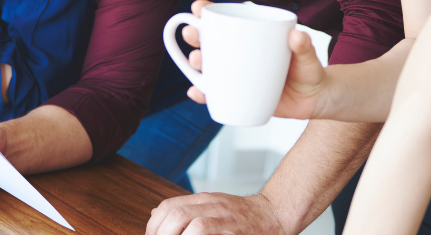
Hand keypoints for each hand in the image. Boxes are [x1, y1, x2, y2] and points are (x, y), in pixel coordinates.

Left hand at [146, 192, 288, 234]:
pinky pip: (210, 234)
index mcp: (204, 199)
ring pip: (195, 226)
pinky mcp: (237, 232)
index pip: (168, 207)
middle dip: (162, 234)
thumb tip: (154, 216)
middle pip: (176, 215)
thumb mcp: (212, 205)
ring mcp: (226, 220)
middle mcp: (213, 206)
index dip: (154, 225)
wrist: (276, 213)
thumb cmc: (243, 215)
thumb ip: (187, 209)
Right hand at [182, 0, 328, 119]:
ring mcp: (235, 73)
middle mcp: (238, 53)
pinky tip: (195, 92)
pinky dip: (203, 93)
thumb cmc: (309, 71)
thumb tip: (296, 35)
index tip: (198, 8)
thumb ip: (304, 46)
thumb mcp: (309, 57)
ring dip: (196, 63)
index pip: (226, 21)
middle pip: (210, 41)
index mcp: (251, 36)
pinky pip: (215, 93)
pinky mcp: (236, 94)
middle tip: (193, 35)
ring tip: (197, 61)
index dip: (207, 12)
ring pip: (208, 67)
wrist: (314, 100)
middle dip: (195, 36)